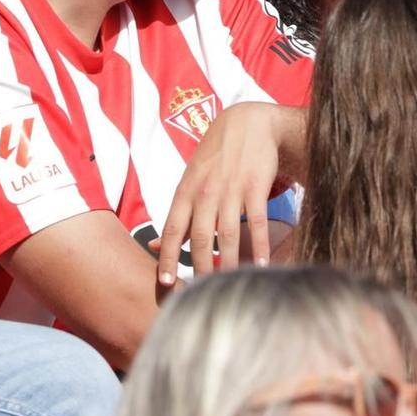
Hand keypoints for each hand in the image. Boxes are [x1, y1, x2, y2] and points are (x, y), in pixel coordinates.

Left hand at [153, 103, 302, 283]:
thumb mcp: (190, 181)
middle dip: (201, 269)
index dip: (167, 258)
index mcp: (186, 192)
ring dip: (231, 263)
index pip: (172, 230)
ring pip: (228, 234)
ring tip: (232, 285)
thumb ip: (177, 215)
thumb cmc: (216, 156)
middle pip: (200, 238)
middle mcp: (206, 192)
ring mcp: (231, 189)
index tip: (167, 283)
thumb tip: (153, 247)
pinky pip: (257, 221)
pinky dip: (260, 245)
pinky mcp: (256, 186)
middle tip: (203, 293)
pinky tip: (263, 264)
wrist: (248, 122)